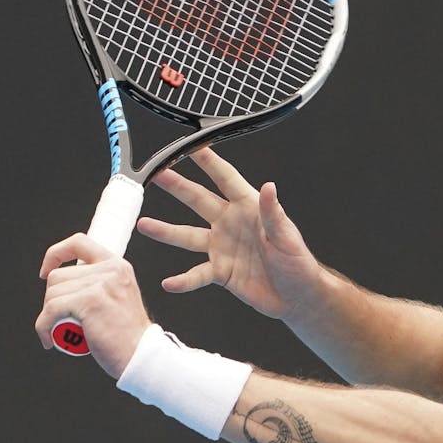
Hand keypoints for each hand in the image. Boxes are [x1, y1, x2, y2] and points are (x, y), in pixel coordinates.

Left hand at [35, 234, 151, 378]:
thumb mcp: (116, 297)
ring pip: (52, 294)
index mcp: (117, 265)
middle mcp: (111, 269)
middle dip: (52, 301)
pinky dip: (44, 326)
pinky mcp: (90, 301)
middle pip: (57, 275)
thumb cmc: (125, 335)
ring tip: (60, 331)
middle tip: (62, 320)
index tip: (45, 272)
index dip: (56, 253)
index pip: (78, 242)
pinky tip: (50, 340)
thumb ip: (97, 284)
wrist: (141, 354)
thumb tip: (62, 282)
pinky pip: (51, 310)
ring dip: (48, 316)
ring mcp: (101, 284)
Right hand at [136, 147, 324, 320]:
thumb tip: (269, 187)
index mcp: (249, 208)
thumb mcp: (286, 236)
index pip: (226, 179)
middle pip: (198, 200)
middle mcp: (231, 223)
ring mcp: (222, 247)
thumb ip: (272, 213)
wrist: (298, 296)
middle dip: (177, 186)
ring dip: (166, 231)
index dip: (209, 162)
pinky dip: (183, 280)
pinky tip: (169, 283)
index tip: (192, 145)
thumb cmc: (299, 263)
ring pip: (188, 236)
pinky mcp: (220, 272)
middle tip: (156, 174)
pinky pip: (196, 274)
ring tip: (143, 225)